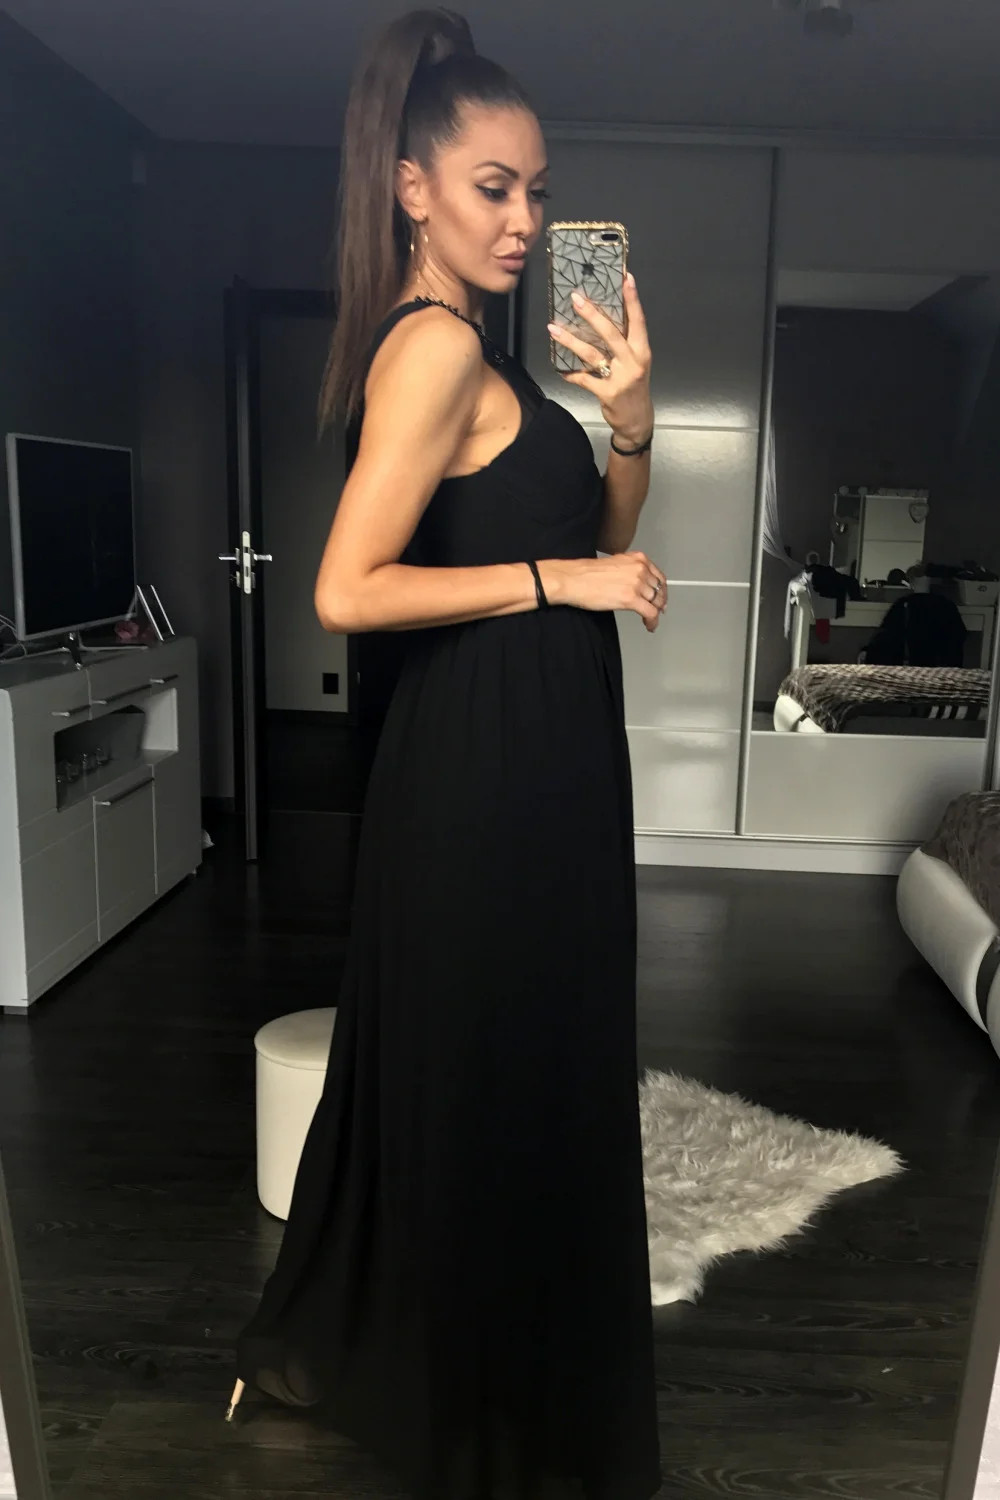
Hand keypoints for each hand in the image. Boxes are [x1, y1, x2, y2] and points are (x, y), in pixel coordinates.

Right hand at [541, 552, 667, 633]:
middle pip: (659, 590)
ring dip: (655, 613)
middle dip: (659, 602)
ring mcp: (636, 584)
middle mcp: (640, 569)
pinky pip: (650, 613)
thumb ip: (630, 571)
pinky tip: (649, 625)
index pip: (658, 576)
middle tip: (657, 611)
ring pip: (656, 602)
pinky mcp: (631, 599)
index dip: (661, 590)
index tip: (660, 597)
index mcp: (638, 559)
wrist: (574, 579)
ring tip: (650, 620)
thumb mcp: (615, 564)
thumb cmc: (587, 574)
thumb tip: (637, 584)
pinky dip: (653, 621)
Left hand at [548, 273, 652, 446]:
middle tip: (575, 299)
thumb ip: (625, 344)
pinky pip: (584, 379)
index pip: (638, 321)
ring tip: (553, 328)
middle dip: (592, 314)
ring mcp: (620, 378)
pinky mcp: (607, 392)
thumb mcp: (636, 363)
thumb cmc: (634, 387)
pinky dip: (571, 374)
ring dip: (570, 341)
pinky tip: (560, 370)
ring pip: (592, 354)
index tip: (626, 278)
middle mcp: (633, 361)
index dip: (633, 299)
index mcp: (642, 350)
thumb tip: (602, 319)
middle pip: (611, 333)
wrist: (637, 420)